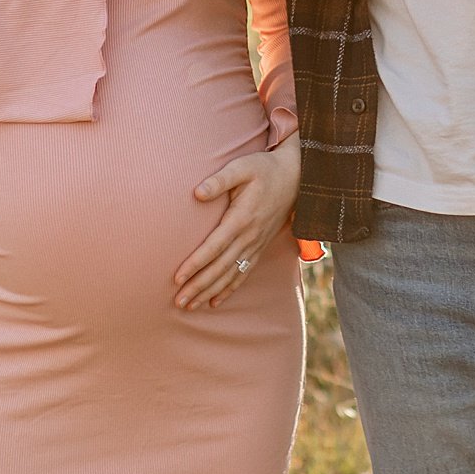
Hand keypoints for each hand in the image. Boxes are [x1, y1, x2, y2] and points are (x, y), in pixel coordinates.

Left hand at [173, 135, 298, 308]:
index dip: (196, 264)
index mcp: (241, 218)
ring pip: (231, 275)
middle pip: (220, 268)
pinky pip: (244, 273)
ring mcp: (256, 244)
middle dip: (199, 286)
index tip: (178, 278)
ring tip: (190, 306)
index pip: (214, 247)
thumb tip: (197, 193)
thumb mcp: (242, 167)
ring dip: (210, 292)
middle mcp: (249, 237)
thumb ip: (219, 180)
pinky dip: (229, 289)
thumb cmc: (264, 170)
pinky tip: (215, 302)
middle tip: (178, 302)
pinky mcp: (260, 247)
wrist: (296, 177)